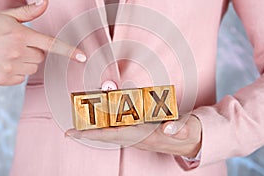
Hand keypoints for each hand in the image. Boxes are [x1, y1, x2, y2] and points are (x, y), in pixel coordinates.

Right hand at [0, 0, 85, 85]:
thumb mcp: (6, 16)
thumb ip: (29, 12)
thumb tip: (45, 1)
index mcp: (21, 35)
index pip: (51, 44)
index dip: (69, 51)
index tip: (83, 57)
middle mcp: (17, 52)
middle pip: (42, 57)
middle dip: (34, 51)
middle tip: (18, 45)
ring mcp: (10, 67)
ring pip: (33, 68)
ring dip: (26, 62)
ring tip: (9, 54)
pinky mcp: (5, 79)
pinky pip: (22, 77)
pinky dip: (17, 72)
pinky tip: (5, 63)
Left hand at [66, 114, 201, 157]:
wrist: (195, 141)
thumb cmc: (190, 133)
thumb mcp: (188, 128)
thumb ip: (179, 127)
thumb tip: (167, 128)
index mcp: (145, 135)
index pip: (115, 134)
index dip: (95, 134)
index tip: (76, 134)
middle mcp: (138, 138)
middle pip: (108, 135)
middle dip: (88, 134)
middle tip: (69, 132)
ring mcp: (138, 136)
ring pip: (113, 132)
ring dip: (96, 128)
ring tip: (80, 125)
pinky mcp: (141, 132)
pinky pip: (120, 128)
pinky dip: (107, 125)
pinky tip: (101, 121)